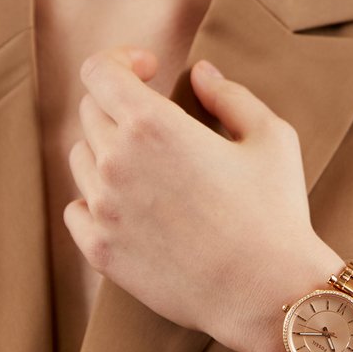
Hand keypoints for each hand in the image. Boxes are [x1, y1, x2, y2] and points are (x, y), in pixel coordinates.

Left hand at [63, 47, 342, 351]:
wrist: (266, 291)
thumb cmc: (275, 210)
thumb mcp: (270, 136)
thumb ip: (229, 95)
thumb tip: (200, 73)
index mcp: (153, 125)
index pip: (99, 72)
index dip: (122, 60)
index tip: (151, 70)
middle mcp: (116, 162)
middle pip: (90, 112)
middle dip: (121, 103)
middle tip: (159, 118)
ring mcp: (103, 209)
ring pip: (81, 158)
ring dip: (108, 149)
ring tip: (153, 165)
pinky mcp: (100, 251)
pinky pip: (77, 208)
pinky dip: (97, 198)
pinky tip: (134, 203)